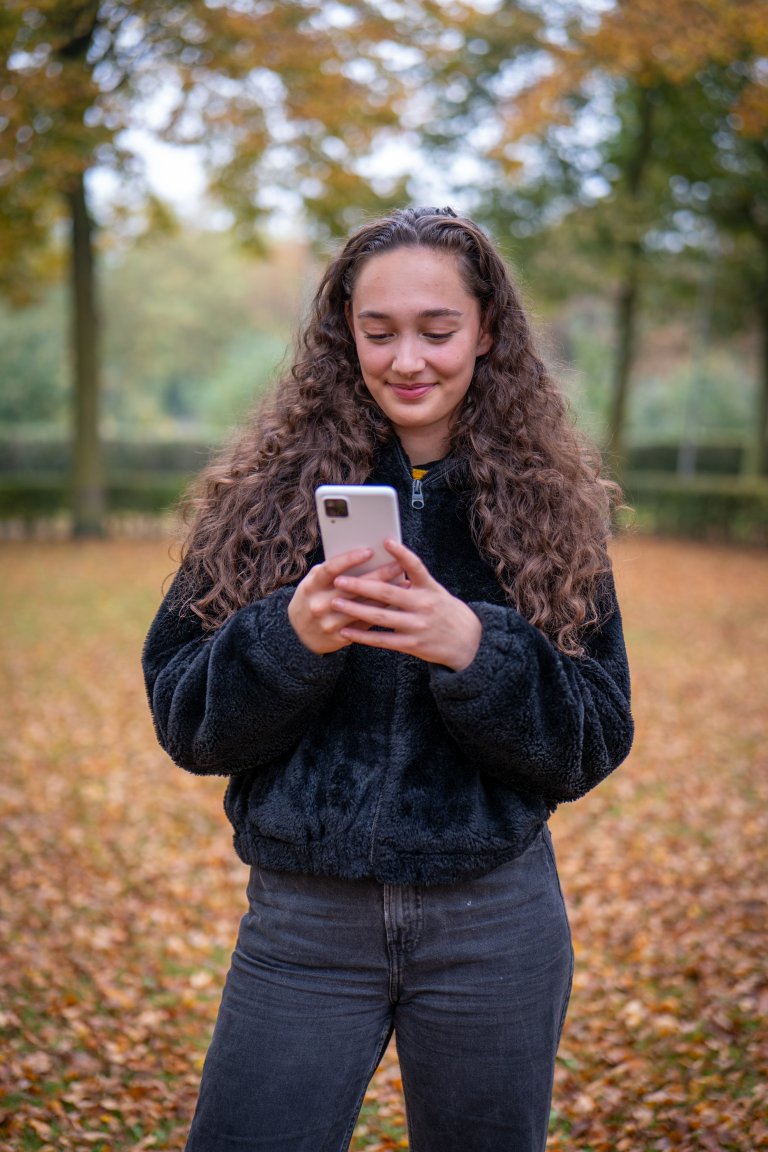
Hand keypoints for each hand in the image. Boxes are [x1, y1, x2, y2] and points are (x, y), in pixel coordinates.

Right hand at [288, 548, 403, 654]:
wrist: (299, 634)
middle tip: (398, 565)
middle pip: (353, 588)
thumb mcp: (315, 582)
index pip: (331, 569)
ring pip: (363, 607)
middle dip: (378, 574)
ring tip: (403, 583)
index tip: (370, 551)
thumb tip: (364, 556)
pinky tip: (396, 603)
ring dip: (386, 595)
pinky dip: (381, 612)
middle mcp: (319, 605)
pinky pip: (365, 624)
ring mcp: (328, 623)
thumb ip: (333, 571)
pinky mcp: (339, 637)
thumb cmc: (312, 598)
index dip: (350, 559)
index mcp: (312, 586)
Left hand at [331, 539, 481, 671]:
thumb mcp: (436, 592)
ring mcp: (416, 626)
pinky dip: (363, 636)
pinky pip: (382, 640)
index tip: (385, 541)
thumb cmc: (446, 612)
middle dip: (361, 586)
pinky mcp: (412, 645)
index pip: (415, 566)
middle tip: (339, 580)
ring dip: (356, 610)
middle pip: (388, 593)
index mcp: (429, 588)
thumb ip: (415, 581)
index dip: (401, 554)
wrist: (468, 642)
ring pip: (381, 617)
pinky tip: (346, 631)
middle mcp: (423, 606)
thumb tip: (390, 566)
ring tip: (336, 603)